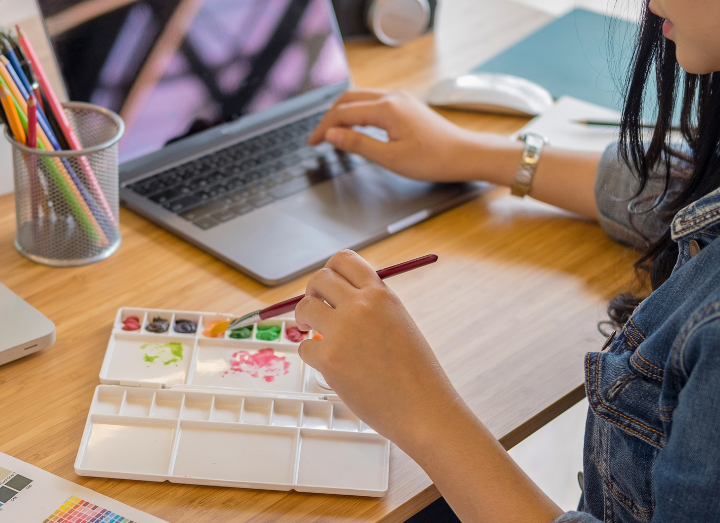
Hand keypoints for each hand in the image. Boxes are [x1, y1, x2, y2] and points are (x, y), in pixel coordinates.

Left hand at [295, 250, 462, 450]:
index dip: (329, 270)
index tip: (326, 286)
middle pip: (319, 279)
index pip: (344, 260)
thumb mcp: (399, 322)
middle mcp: (361, 306)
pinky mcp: (329, 359)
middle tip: (314, 309)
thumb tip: (338, 295)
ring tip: (312, 332)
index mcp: (381, 294)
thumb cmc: (415, 372)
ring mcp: (342, 331)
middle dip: (312, 293)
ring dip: (304, 320)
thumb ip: (372, 305)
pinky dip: (311, 355)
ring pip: (304, 308)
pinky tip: (328, 364)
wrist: (422, 409)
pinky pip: (304, 347)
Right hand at [308, 89, 476, 181]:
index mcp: (386, 108)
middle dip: (329, 117)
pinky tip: (355, 126)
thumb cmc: (433, 159)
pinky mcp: (406, 105)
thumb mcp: (391, 158)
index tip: (313, 143)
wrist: (464, 154)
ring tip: (332, 132)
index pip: (343, 113)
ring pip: (361, 98)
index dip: (324, 128)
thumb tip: (332, 135)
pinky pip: (374, 102)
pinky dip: (358, 112)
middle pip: (348, 99)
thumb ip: (358, 144)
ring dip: (343, 113)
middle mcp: (392, 97)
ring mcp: (400, 99)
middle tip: (318, 137)